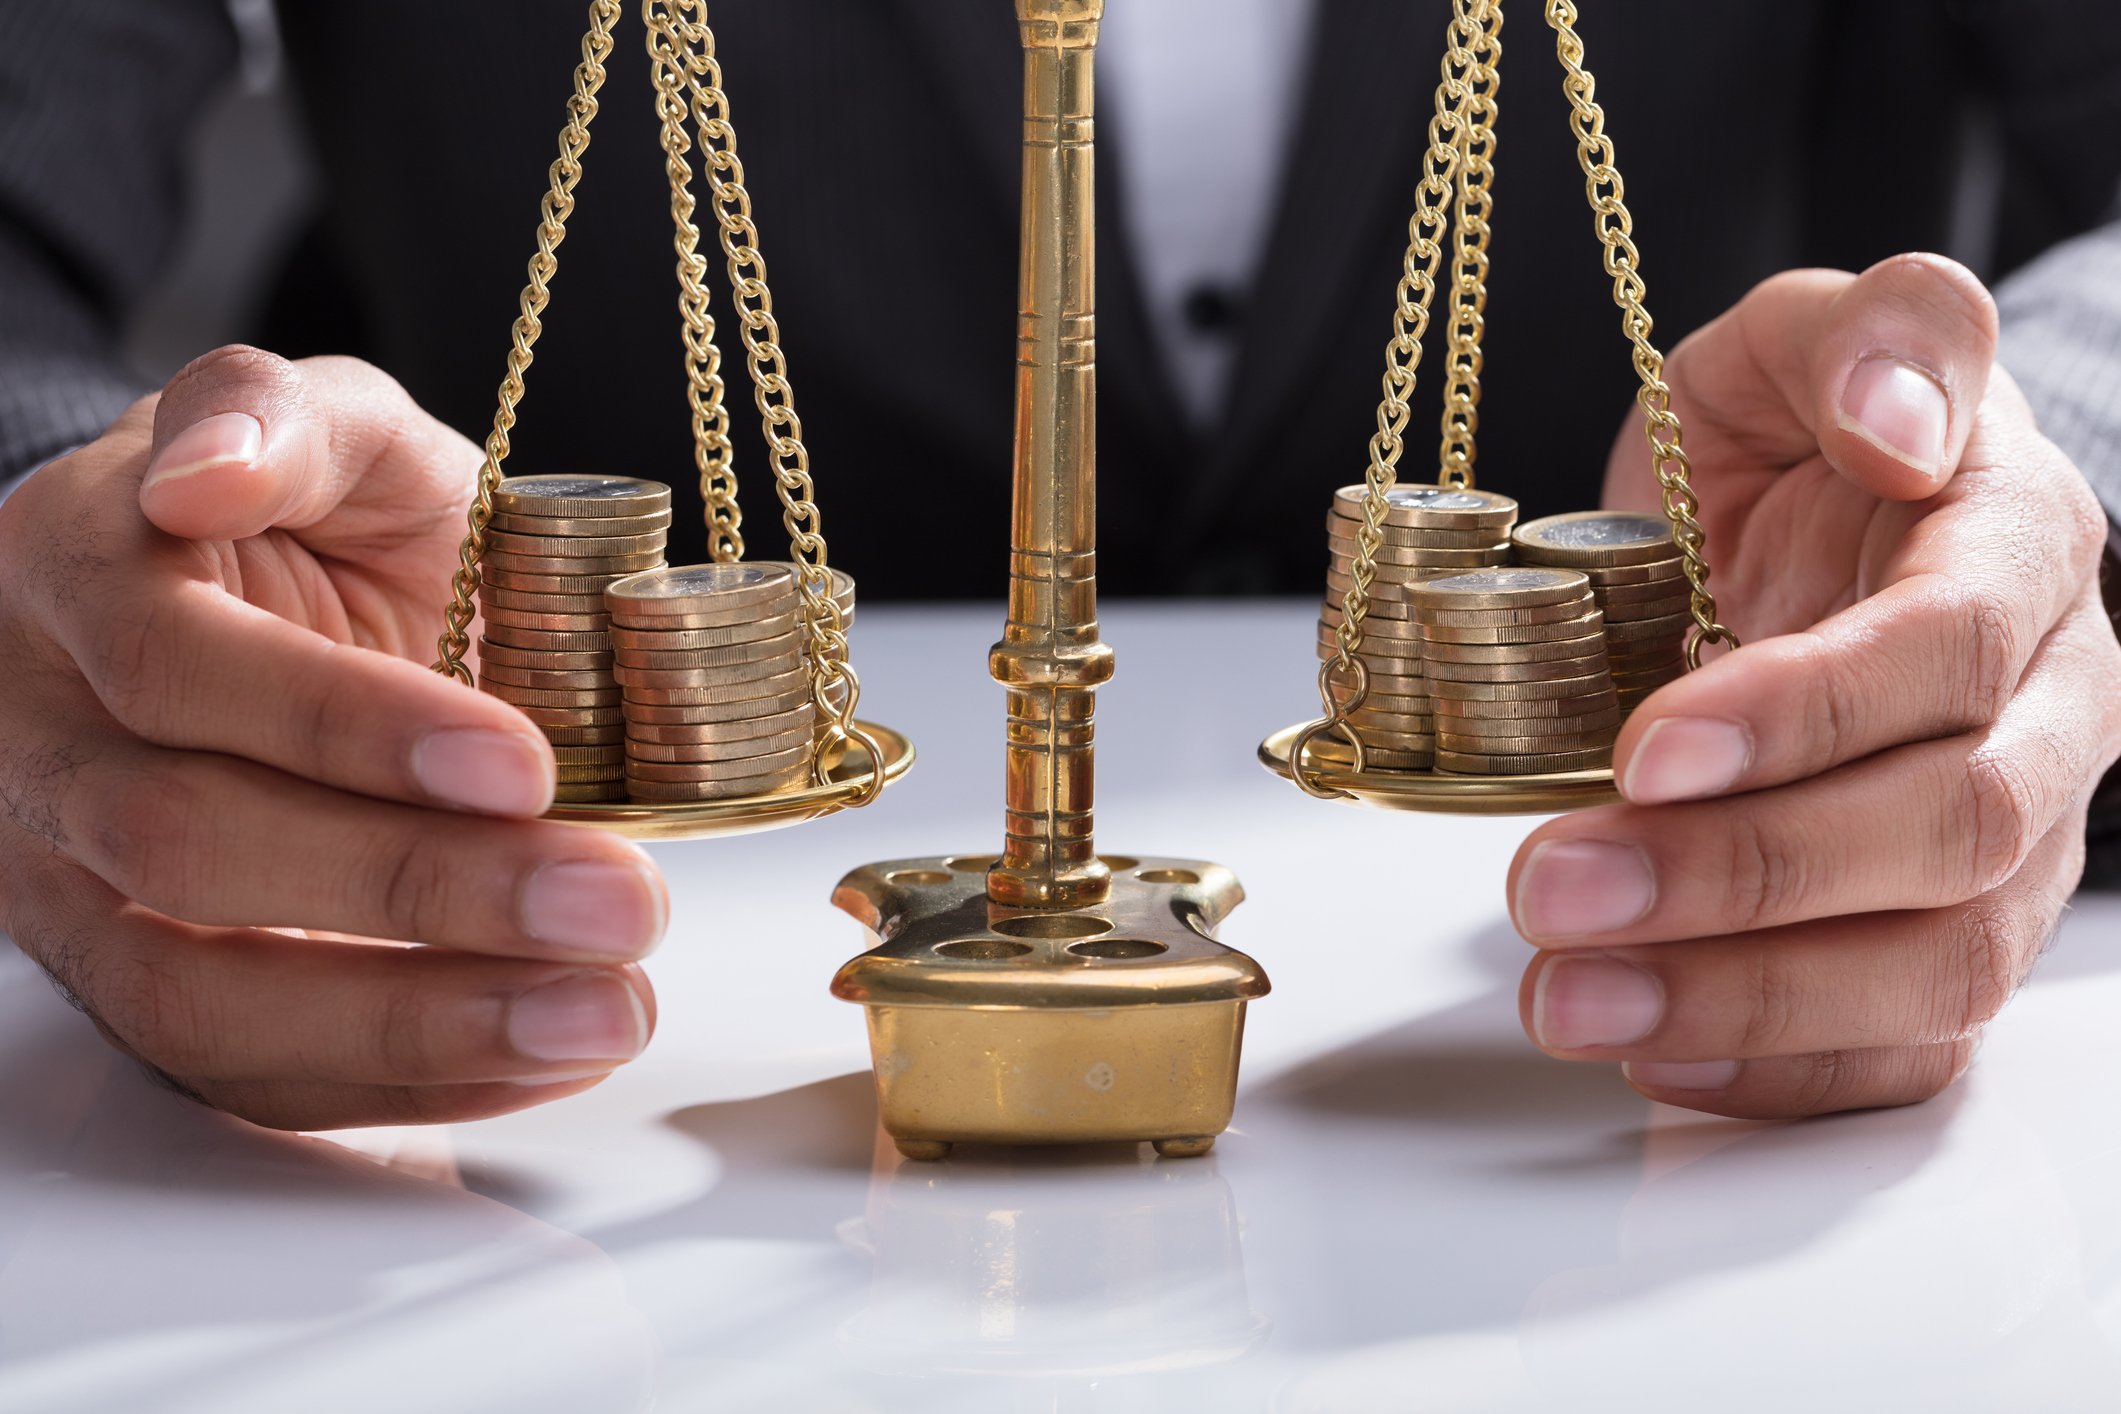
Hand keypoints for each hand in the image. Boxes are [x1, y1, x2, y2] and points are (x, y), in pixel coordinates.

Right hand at [0, 347, 665, 1128]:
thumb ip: (291, 419)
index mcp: (75, 573)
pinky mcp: (135, 982)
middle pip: (188, 846)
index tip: (525, 767)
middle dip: (418, 889)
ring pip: (196, 1000)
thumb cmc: (316, 514)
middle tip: (619, 902)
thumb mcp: (332, 426)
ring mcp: (64, 882)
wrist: (261, 596)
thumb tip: (212, 468)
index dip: (347, 728)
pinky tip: (549, 1050)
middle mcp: (34, 739)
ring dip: (419, 1024)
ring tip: (607, 1010)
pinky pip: (242, 1075)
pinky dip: (404, 1081)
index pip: (176, 666)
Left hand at [1510, 256, 2120, 1117]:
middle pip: (1948, 830)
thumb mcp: (1805, 339)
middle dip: (1743, 875)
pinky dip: (1786, 1069)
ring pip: (1937, 962)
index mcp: (2019, 556)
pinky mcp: (1950, 933)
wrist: (1826, 530)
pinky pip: (1910, 1044)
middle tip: (1555, 888)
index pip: (1947, 653)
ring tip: (1566, 996)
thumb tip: (1899, 424)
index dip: (1804, 712)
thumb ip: (1876, 334)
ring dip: (1745, 999)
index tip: (1645, 748)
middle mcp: (2049, 714)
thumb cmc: (1807, 443)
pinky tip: (1652, 1053)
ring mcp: (2014, 845)